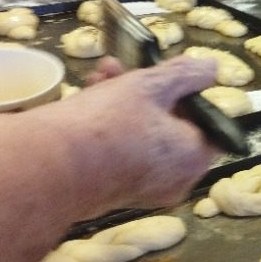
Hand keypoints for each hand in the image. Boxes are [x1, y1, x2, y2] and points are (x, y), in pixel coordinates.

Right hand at [36, 55, 221, 212]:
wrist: (47, 167)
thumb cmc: (108, 123)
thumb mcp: (152, 85)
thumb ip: (186, 74)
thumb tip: (212, 69)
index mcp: (194, 158)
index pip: (210, 124)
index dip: (191, 95)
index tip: (170, 75)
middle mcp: (175, 181)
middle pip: (172, 126)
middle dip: (148, 90)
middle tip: (127, 68)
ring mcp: (143, 190)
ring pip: (144, 135)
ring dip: (125, 100)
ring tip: (101, 74)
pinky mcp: (112, 192)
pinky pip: (123, 152)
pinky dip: (112, 125)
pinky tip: (88, 94)